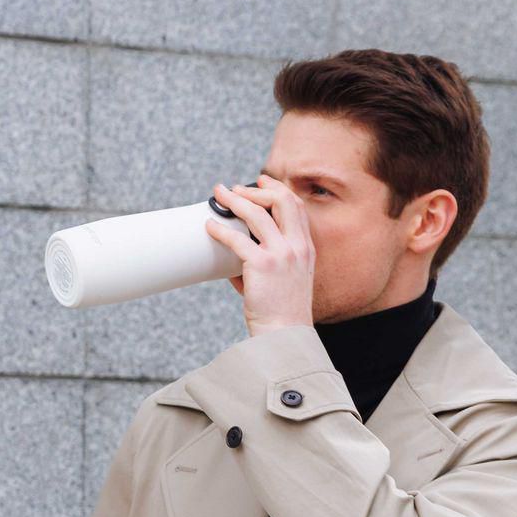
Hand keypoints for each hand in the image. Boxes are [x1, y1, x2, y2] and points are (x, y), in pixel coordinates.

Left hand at [206, 175, 315, 335]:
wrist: (285, 335)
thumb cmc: (281, 314)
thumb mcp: (285, 282)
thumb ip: (267, 264)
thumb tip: (234, 259)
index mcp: (306, 249)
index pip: (297, 208)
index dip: (279, 190)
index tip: (263, 181)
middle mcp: (297, 247)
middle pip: (283, 201)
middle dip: (257, 188)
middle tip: (236, 188)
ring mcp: (282, 254)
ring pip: (257, 213)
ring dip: (235, 200)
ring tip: (219, 196)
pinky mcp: (262, 265)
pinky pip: (237, 238)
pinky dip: (221, 229)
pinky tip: (210, 226)